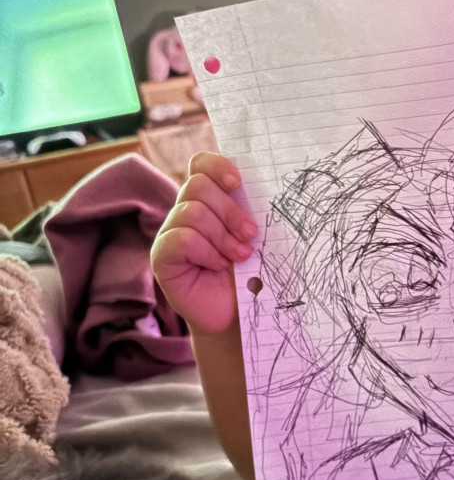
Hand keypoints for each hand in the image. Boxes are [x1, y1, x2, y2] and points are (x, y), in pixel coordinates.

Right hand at [151, 152, 256, 334]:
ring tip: (241, 256)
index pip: (200, 165)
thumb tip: (264, 187)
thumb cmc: (252, 273)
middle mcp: (186, 211)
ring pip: (191, 211)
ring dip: (222, 235)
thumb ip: (251, 210)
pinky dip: (205, 251)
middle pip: (197, 185)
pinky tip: (217, 266)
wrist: (241, 314)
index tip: (238, 182)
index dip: (216, 165)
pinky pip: (180, 238)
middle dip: (230, 210)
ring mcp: (170, 233)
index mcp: (209, 200)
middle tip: (251, 234)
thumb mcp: (256, 237)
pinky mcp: (162, 256)